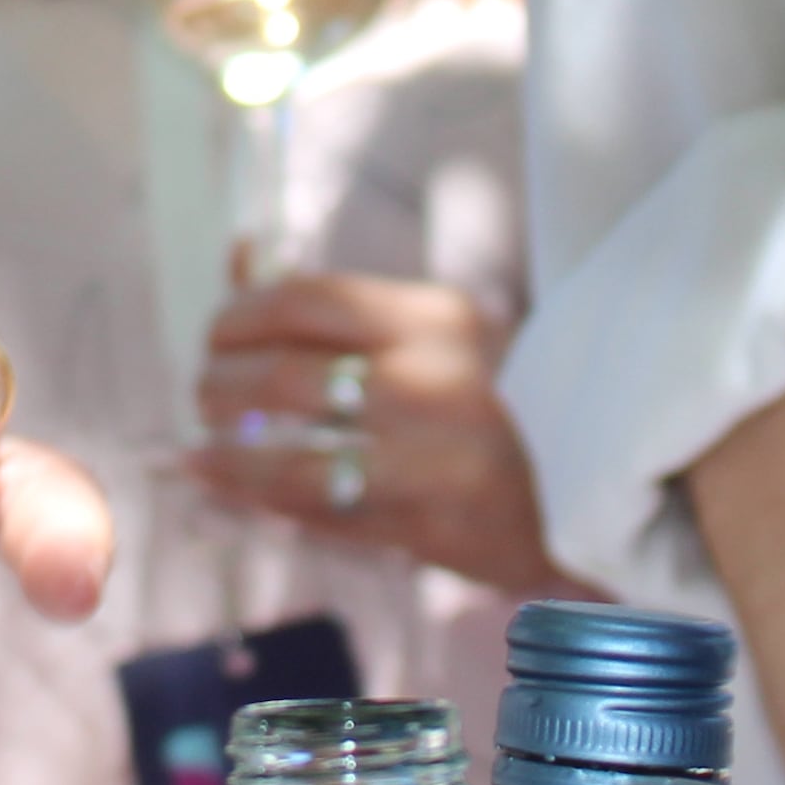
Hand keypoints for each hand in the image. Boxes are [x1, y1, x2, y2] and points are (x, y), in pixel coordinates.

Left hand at [189, 273, 590, 598]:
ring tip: (199, 451)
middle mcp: (432, 383)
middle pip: (284, 377)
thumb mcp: (427, 332)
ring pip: (291, 461)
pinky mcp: (428, 528)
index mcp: (434, 319)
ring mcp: (431, 462)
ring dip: (227, 457)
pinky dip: (262, 502)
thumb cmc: (489, 396)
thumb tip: (237, 255)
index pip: (304, 300)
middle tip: (204, 394)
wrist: (585, 486)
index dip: (238, 315)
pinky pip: (320, 515)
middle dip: (220, 387)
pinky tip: (231, 491)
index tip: (216, 332)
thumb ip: (333, 305)